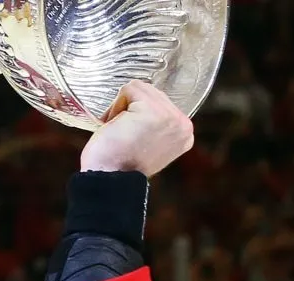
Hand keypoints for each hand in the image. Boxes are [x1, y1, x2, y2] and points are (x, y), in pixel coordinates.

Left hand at [80, 80, 194, 176]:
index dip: (137, 115)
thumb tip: (141, 106)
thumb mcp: (148, 142)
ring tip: (120, 132)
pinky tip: (116, 127)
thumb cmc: (118, 164)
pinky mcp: (152, 110)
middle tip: (122, 136)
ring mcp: (170, 116)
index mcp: (185, 132)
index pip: (160, 103)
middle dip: (129, 110)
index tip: (131, 139)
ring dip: (121, 108)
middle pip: (151, 92)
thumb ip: (155, 124)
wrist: (109, 179)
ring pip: (140, 88)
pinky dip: (115, 106)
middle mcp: (183, 124)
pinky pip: (129, 88)